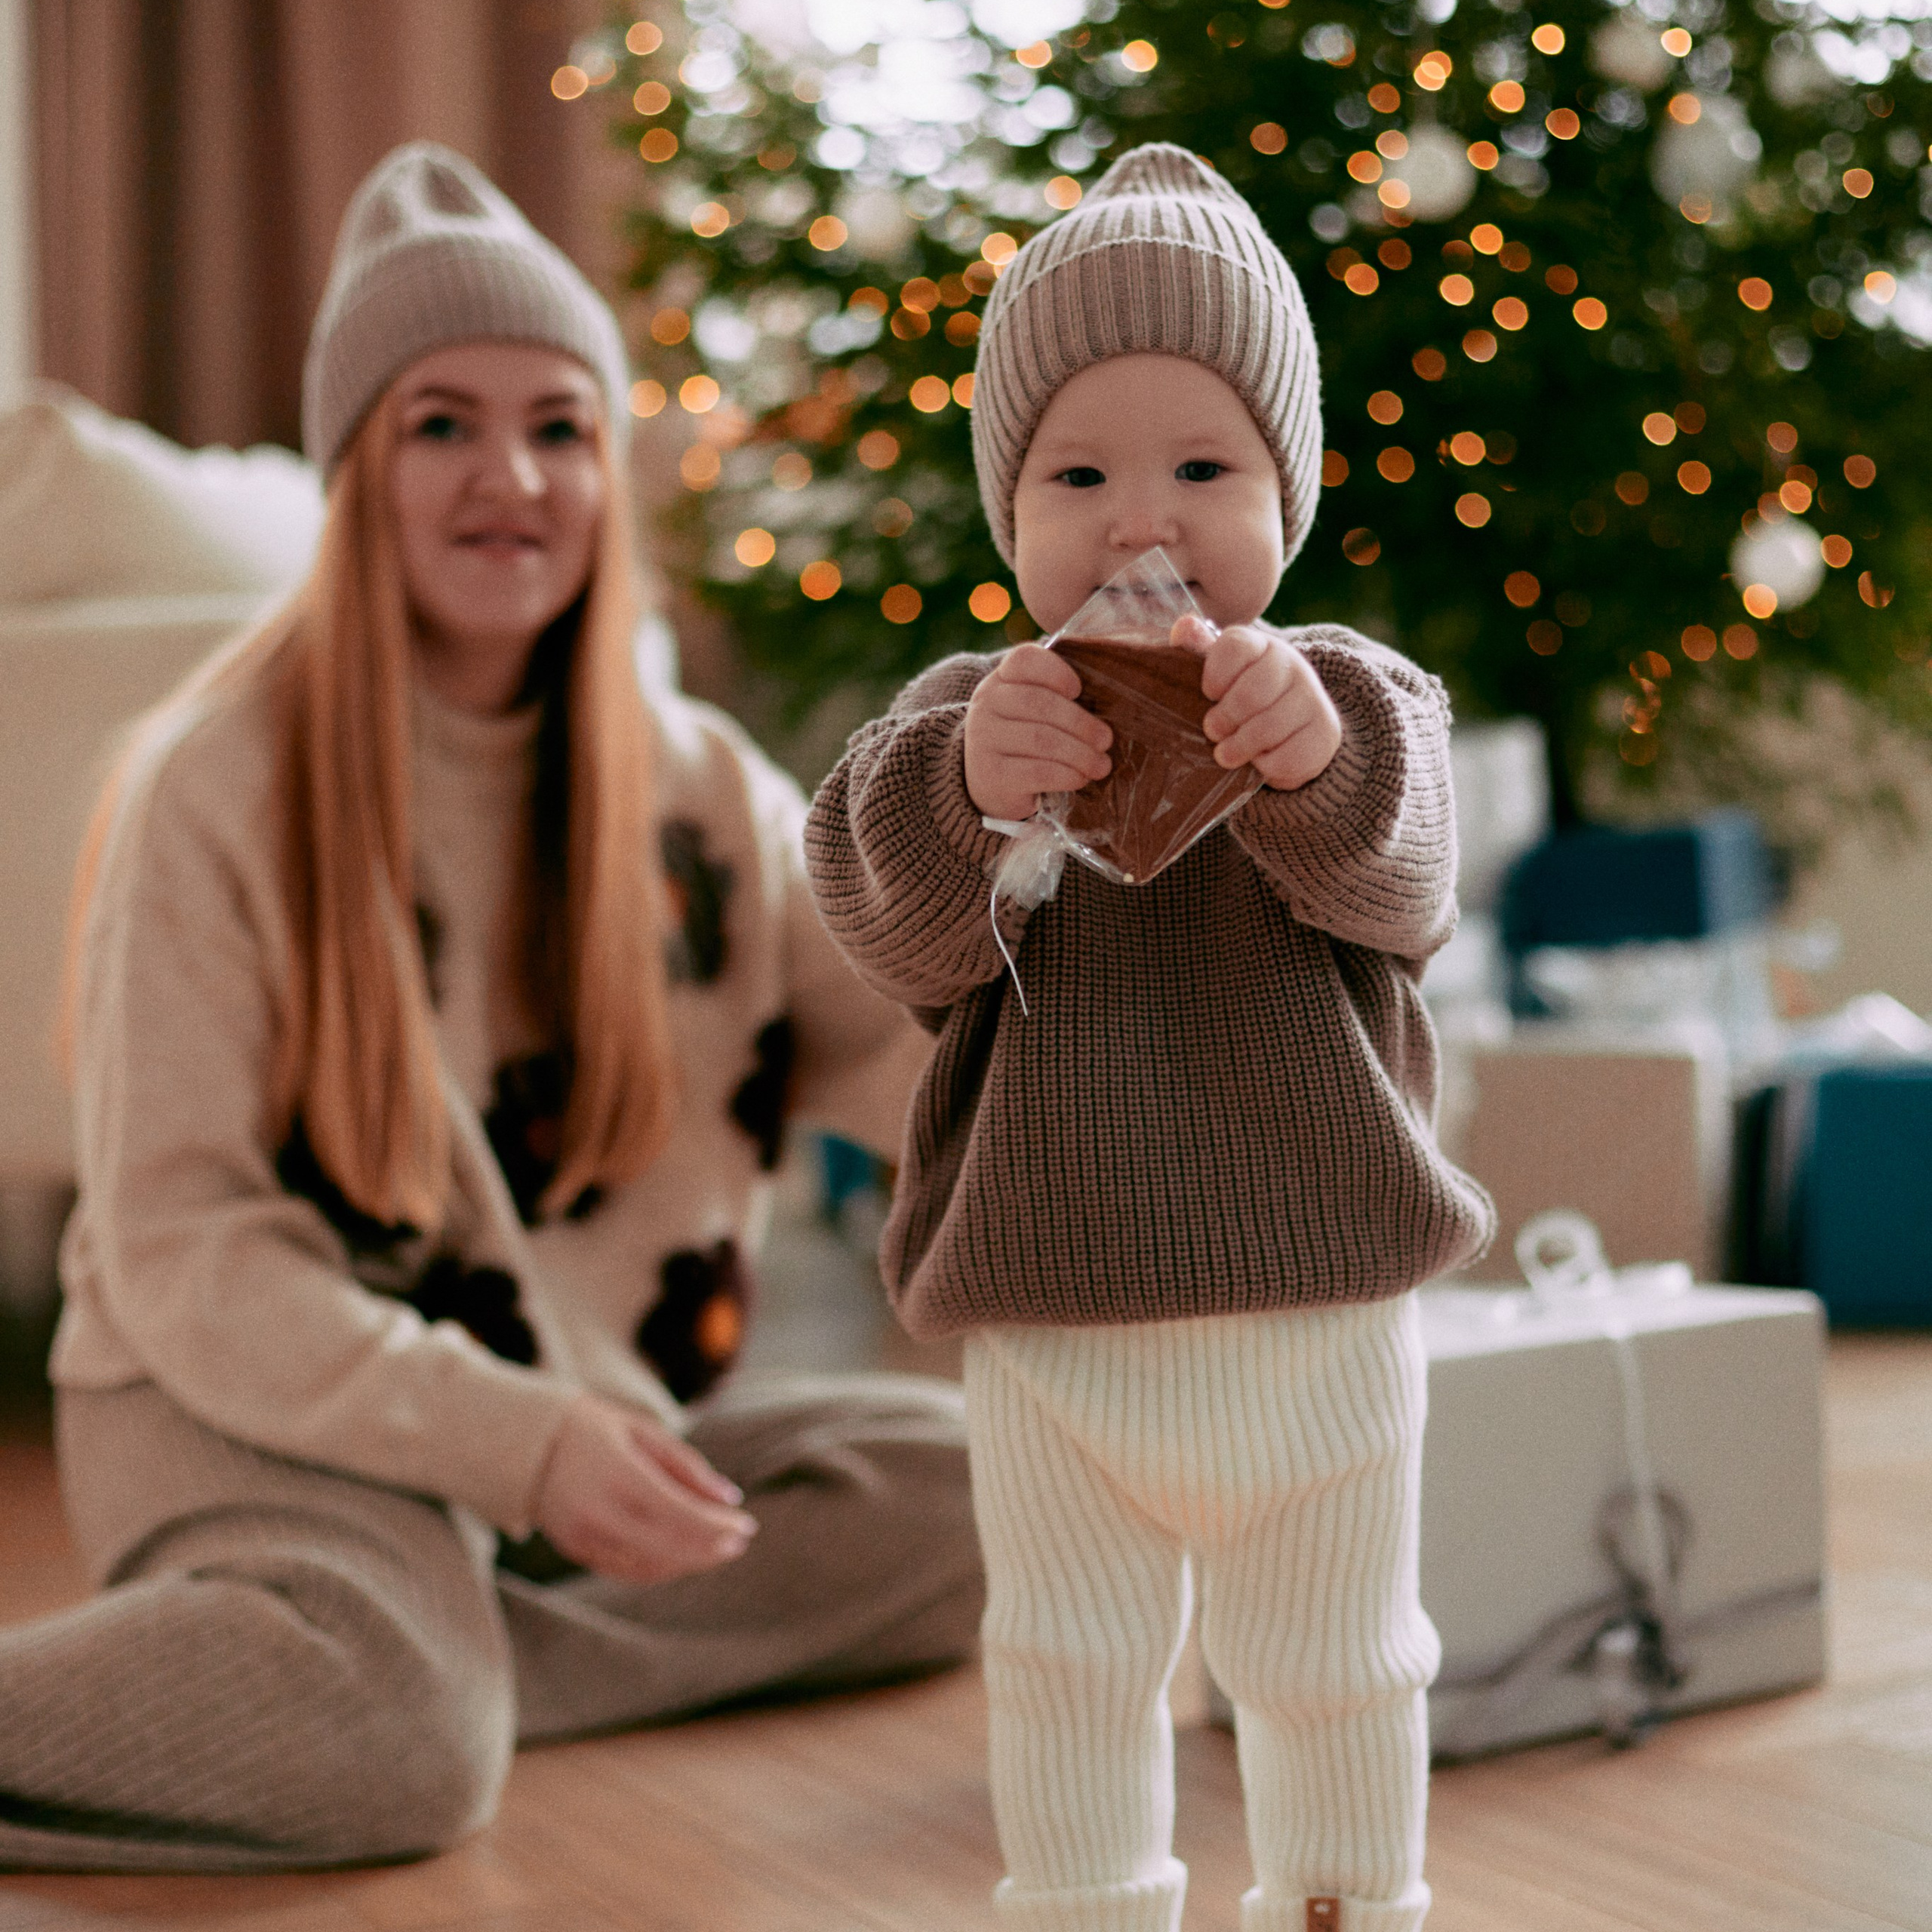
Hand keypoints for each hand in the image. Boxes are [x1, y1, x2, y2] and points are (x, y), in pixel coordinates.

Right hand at [534, 1393, 756, 1585]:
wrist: (522, 1443)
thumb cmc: (591, 1427)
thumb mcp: (641, 1429)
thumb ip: (686, 1465)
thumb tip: (730, 1498)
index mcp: (617, 1474)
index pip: (679, 1514)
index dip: (717, 1526)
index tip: (747, 1525)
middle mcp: (598, 1512)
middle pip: (669, 1547)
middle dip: (711, 1549)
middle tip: (740, 1540)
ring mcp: (583, 1537)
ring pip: (649, 1567)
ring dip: (690, 1562)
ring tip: (719, 1548)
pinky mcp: (575, 1550)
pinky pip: (626, 1571)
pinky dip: (662, 1568)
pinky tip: (684, 1555)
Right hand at [964, 643, 1112, 821]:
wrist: (989, 786)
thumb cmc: (1025, 742)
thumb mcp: (1033, 711)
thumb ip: (1058, 696)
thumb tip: (1111, 698)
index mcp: (1001, 680)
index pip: (1024, 660)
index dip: (1057, 672)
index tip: (1079, 691)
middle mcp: (986, 704)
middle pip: (1039, 703)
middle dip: (1081, 723)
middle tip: (1106, 740)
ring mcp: (984, 739)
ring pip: (1041, 740)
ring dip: (1080, 754)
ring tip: (1101, 765)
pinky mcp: (992, 775)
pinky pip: (1038, 772)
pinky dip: (1067, 775)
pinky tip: (1080, 778)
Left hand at [1193, 618, 1342, 791]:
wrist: (1295, 724)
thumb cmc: (1242, 695)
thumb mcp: (1220, 671)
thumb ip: (1198, 649)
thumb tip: (1184, 626)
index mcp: (1261, 645)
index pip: (1235, 647)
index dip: (1215, 676)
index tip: (1209, 694)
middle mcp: (1292, 665)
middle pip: (1251, 694)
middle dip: (1225, 719)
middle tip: (1212, 731)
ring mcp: (1312, 698)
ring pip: (1268, 728)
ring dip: (1240, 747)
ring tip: (1225, 754)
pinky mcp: (1325, 732)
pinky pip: (1287, 757)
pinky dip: (1266, 766)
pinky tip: (1259, 760)